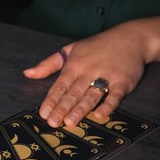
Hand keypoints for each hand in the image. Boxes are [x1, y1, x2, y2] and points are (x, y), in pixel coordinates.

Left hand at [23, 27, 145, 126]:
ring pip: (91, 95)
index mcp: (74, 65)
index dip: (51, 100)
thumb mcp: (70, 50)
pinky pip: (115, 95)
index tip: (43, 113)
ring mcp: (107, 76)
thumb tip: (27, 73)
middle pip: (73, 93)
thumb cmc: (98, 46)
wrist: (132, 38)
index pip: (60, 85)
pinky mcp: (124, 81)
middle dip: (62, 108)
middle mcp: (89, 71)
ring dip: (80, 109)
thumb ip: (48, 64)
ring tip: (70, 122)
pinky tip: (100, 115)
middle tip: (53, 122)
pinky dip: (108, 105)